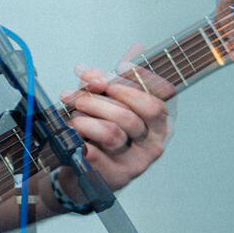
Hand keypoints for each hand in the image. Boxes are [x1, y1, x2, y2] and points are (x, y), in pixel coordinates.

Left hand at [60, 45, 174, 192]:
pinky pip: (94, 153)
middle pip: (129, 114)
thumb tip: (124, 54)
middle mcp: (153, 144)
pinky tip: (72, 134)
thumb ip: (111, 81)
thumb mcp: (106, 103)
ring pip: (111, 132)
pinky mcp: (114, 177)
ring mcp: (136, 163)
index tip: (120, 66)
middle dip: (97, 100)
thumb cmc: (99, 134)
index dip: (140, 79)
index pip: (161, 97)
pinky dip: (78, 139)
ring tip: (72, 116)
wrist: (84, 173)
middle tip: (76, 96)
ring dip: (85, 119)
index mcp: (159, 123)